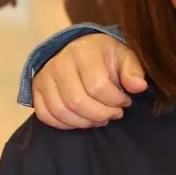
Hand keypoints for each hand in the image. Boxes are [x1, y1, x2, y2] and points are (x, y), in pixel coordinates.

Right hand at [33, 35, 147, 129]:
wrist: (81, 50)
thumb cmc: (106, 57)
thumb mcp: (125, 57)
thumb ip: (133, 71)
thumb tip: (139, 87)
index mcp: (84, 51)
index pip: (97, 86)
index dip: (115, 100)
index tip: (125, 101)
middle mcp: (59, 62)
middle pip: (77, 101)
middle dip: (101, 114)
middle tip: (114, 113)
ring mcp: (44, 76)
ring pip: (61, 111)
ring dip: (85, 122)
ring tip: (100, 117)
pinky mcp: (36, 88)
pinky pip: (46, 115)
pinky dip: (65, 124)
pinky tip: (82, 119)